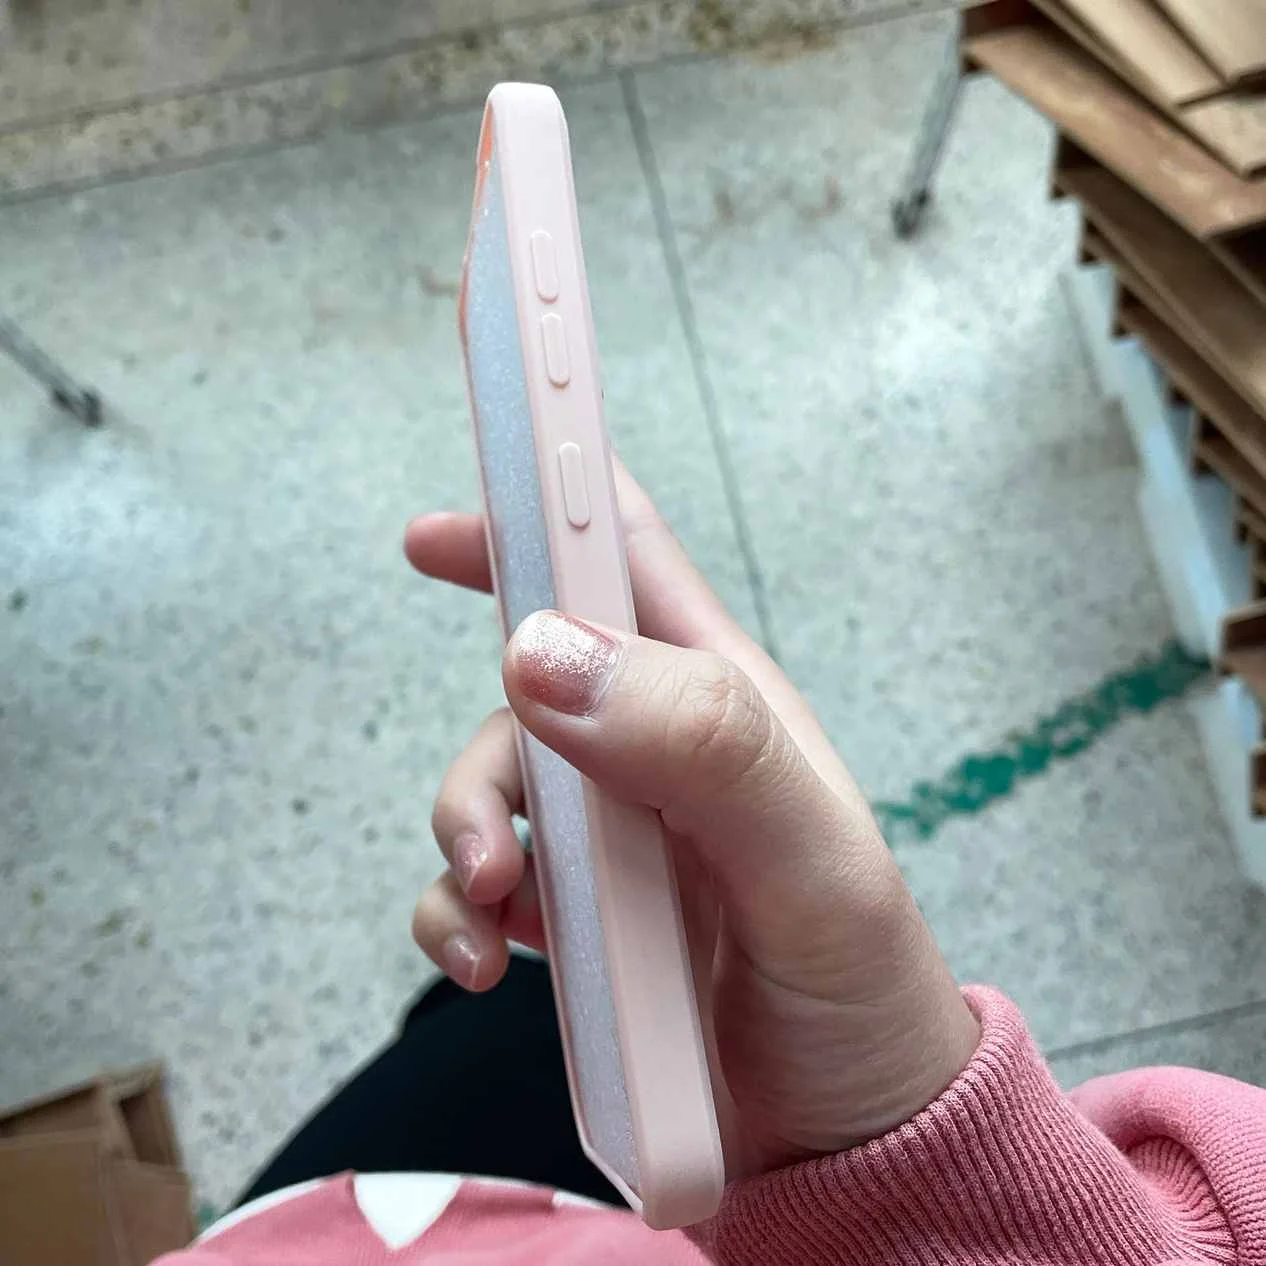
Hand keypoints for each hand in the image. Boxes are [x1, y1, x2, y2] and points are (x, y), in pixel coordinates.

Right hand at [405, 465, 978, 1175]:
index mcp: (719, 700)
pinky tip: (483, 965)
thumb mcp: (811, 864)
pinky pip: (477, 885)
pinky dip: (454, 916)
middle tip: (484, 825)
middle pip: (531, 676)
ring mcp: (608, 836)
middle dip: (486, 723)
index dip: (544, 507)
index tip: (447, 518)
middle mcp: (653, 750)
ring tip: (492, 917)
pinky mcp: (573, 918)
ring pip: (491, 785)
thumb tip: (542, 652)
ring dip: (463, 839)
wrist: (845, 1142)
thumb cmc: (857, 990)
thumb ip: (702, 748)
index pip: (623, 558)